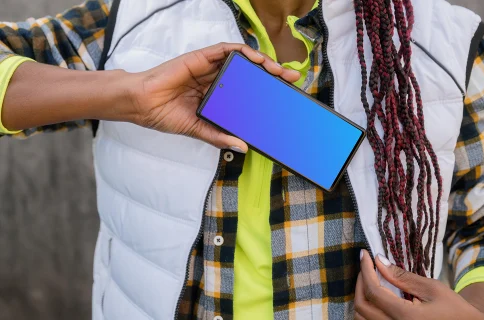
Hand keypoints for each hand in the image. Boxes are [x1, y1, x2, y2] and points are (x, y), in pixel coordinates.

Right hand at [129, 42, 299, 151]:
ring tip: (279, 70)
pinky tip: (257, 59)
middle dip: (271, 75)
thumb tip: (242, 147)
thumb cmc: (165, 115)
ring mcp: (209, 68)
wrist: (142, 104)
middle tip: (291, 80)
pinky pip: (226, 50)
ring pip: (241, 61)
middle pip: (248, 74)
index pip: (245, 92)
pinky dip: (243, 53)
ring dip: (262, 62)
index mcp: (215, 97)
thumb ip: (220, 136)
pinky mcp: (201, 58)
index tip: (282, 98)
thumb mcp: (199, 129)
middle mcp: (215, 80)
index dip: (264, 92)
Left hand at [354, 249, 483, 319]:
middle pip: (361, 305)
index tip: (364, 254)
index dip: (365, 270)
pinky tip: (377, 296)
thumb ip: (402, 276)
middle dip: (360, 281)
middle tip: (367, 265)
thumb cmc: (455, 309)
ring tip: (370, 279)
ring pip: (361, 317)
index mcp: (405, 317)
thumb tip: (378, 260)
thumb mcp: (432, 288)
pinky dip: (368, 309)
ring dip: (362, 296)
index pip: (373, 291)